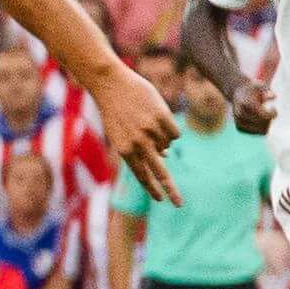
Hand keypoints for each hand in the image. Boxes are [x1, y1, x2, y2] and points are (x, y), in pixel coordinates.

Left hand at [91, 64, 185, 203]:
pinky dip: (170, 129)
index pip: (141, 175)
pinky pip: (175, 133)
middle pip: (159, 173)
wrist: (110, 84)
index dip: (152, 188)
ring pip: (168, 146)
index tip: (161, 200)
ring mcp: (151, 131)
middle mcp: (138, 143)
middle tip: (179, 204)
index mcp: (124, 150)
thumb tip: (166, 156)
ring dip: (162, 139)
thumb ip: (140, 147)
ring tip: (146, 121)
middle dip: (170, 189)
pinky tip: (158, 117)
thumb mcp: (121, 132)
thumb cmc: (116, 110)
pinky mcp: (163, 118)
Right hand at [230, 81, 273, 135]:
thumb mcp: (259, 86)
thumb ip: (267, 90)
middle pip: (264, 124)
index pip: (263, 116)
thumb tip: (274, 96)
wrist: (238, 94)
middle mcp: (240, 114)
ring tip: (265, 117)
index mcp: (245, 104)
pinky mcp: (239, 128)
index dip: (272, 114)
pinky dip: (262, 128)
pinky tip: (260, 121)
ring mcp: (238, 122)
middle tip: (269, 112)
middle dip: (269, 119)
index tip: (273, 108)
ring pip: (262, 131)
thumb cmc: (253, 89)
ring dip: (267, 125)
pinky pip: (257, 134)